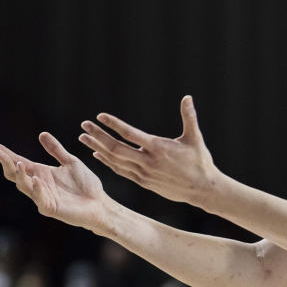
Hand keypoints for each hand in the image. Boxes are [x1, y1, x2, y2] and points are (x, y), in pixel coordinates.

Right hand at [0, 133, 109, 229]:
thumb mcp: (70, 162)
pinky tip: (37, 180)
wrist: (100, 203)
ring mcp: (43, 197)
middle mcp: (38, 185)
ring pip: (25, 186)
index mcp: (41, 173)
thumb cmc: (86, 184)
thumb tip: (42, 134)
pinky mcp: (51, 208)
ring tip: (18, 163)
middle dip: (6, 163)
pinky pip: (40, 199)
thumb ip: (56, 150)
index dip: (6, 154)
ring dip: (20, 175)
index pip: (19, 162)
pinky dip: (37, 189)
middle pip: (15, 174)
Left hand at [78, 95, 222, 208]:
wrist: (202, 189)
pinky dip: (108, 162)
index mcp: (159, 148)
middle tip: (84, 125)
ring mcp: (144, 174)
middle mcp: (148, 162)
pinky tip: (98, 154)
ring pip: (115, 160)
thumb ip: (189, 117)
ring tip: (84, 138)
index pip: (131, 134)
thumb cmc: (201, 162)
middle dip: (98, 136)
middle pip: (116, 148)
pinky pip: (121, 171)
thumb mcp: (195, 138)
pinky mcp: (143, 182)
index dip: (114, 124)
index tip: (100, 116)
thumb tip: (187, 97)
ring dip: (98, 149)